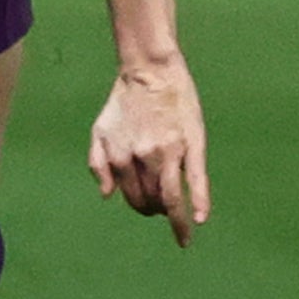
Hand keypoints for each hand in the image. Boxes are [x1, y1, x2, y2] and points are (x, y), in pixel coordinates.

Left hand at [88, 59, 210, 246]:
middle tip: (164, 210)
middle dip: (157, 211)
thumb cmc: (124, 101)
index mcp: (121, 158)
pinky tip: (200, 219)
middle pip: (152, 202)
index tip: (150, 208)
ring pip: (171, 198)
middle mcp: (143, 159)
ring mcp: (169, 153)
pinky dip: (199, 202)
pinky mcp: (192, 145)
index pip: (133, 198)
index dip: (142, 207)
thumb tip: (107, 196)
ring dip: (175, 218)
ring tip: (182, 229)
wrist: (151, 70)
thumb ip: (98, 164)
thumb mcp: (100, 131)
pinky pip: (196, 180)